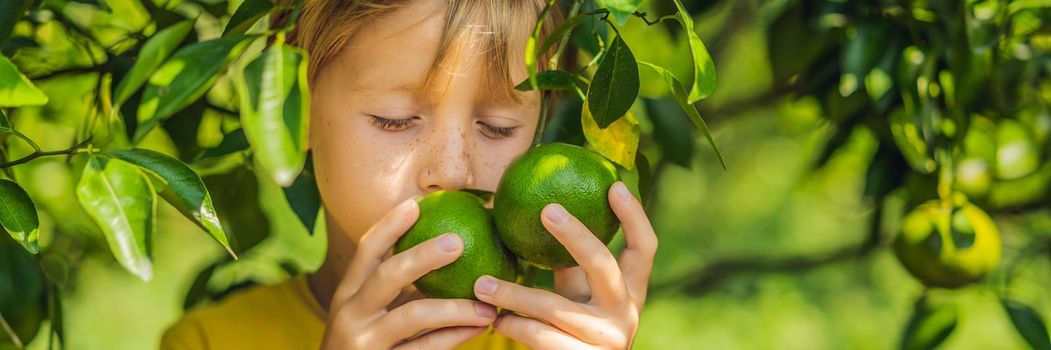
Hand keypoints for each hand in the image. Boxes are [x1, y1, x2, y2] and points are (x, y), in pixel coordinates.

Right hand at [321, 198, 496, 349]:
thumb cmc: (368, 345)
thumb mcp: (369, 314)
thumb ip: (398, 289)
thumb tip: (448, 249)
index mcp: (348, 294)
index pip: (366, 250)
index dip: (389, 225)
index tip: (416, 204)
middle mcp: (351, 314)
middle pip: (388, 275)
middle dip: (423, 255)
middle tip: (459, 242)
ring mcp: (366, 341)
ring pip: (414, 315)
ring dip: (456, 307)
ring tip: (488, 305)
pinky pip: (427, 348)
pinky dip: (455, 336)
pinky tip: (479, 328)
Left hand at [473, 181, 657, 348]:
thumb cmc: (574, 333)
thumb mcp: (579, 299)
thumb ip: (567, 266)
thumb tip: (538, 211)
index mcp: (631, 293)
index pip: (644, 248)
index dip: (634, 216)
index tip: (615, 184)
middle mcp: (626, 314)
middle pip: (602, 265)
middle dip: (575, 234)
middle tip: (546, 209)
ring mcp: (607, 340)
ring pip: (554, 307)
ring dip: (512, 294)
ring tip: (481, 284)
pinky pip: (539, 336)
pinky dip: (513, 326)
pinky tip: (494, 320)